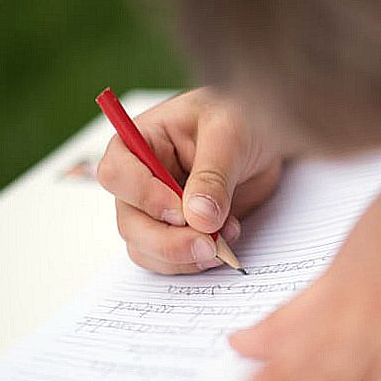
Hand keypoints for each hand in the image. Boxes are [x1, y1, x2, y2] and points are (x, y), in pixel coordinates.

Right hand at [97, 88, 284, 272]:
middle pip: (129, 222)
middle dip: (167, 241)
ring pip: (146, 248)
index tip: (181, 211)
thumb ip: (213, 176)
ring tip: (224, 241)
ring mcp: (155, 210)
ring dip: (184, 256)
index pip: (117, 174)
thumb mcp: (229, 135)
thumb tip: (198, 218)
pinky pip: (170, 260)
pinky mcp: (176, 232)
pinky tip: (224, 245)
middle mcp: (140, 179)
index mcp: (140, 142)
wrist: (263, 137)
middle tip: (208, 246)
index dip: (145, 197)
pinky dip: (195, 262)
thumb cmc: (239, 118)